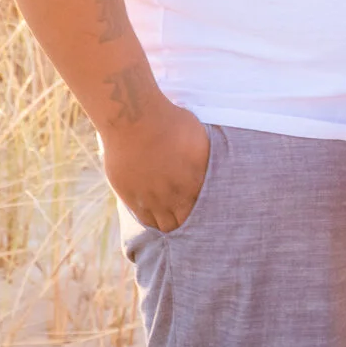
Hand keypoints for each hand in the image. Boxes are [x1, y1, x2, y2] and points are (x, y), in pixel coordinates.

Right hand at [102, 101, 209, 232]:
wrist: (135, 120)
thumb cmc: (170, 122)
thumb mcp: (199, 138)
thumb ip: (206, 160)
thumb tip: (213, 169)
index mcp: (196, 181)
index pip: (206, 210)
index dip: (206, 212)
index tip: (205, 209)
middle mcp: (176, 195)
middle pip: (187, 222)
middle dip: (189, 220)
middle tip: (187, 214)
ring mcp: (153, 199)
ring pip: (166, 226)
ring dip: (170, 222)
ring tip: (171, 216)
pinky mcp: (132, 198)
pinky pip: (145, 220)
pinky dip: (151, 219)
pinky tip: (154, 214)